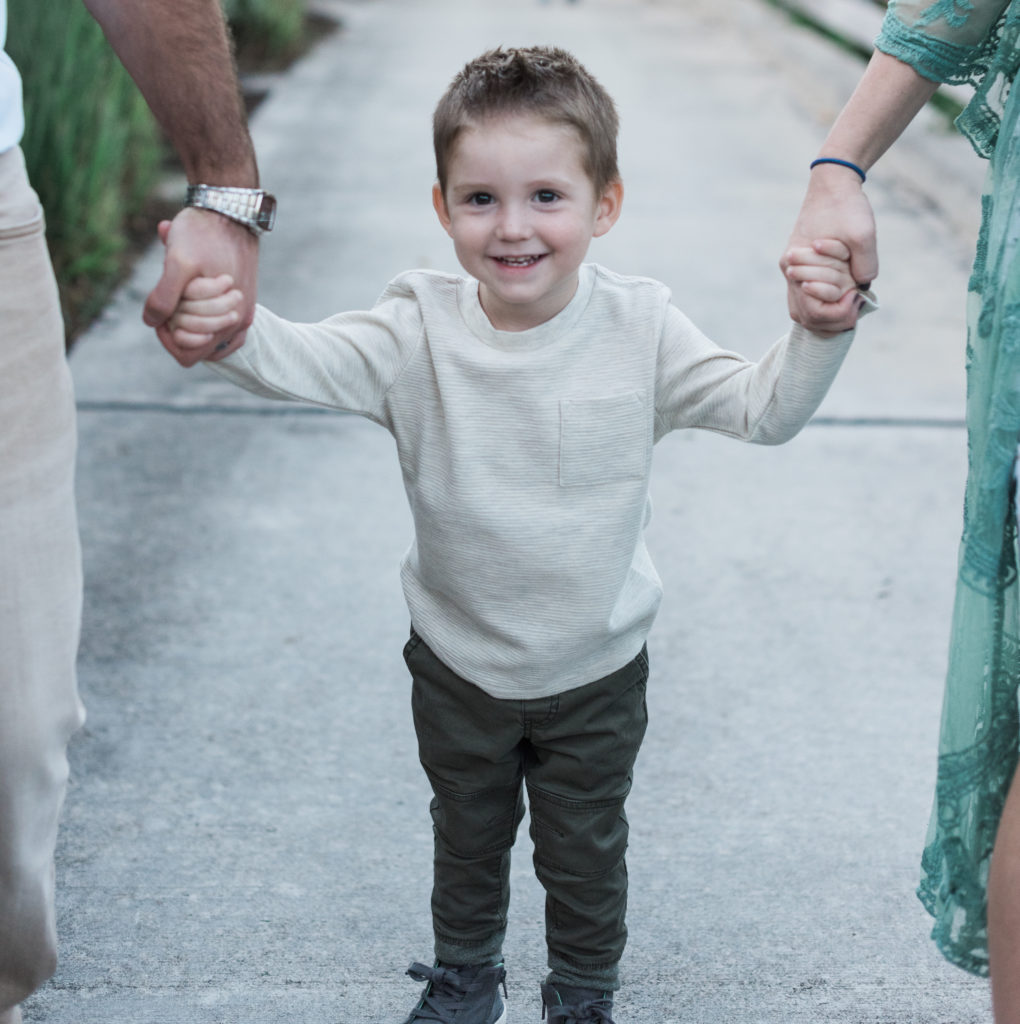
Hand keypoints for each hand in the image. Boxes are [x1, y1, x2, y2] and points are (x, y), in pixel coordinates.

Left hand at [143, 207, 257, 365]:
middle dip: (177, 324)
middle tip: (172, 293)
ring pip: (206, 333)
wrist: (230, 209)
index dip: (167, 337)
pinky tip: (193, 295)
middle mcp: (240, 323)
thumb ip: (164, 297)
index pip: (188, 354)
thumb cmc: (203, 233)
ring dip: (189, 315)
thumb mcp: (177, 262)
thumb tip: (152, 322)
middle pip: (196, 346)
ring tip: (184, 288)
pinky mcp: (244, 302)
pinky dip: (202, 313)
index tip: (159, 311)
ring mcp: (243, 314)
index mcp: (228, 320)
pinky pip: (218, 324)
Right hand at [781, 165, 876, 333]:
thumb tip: (862, 288)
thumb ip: (865, 266)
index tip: (858, 296)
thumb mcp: (863, 234)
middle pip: (806, 318)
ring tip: (849, 307)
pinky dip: (823, 306)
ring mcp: (794, 273)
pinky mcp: (801, 271)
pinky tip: (841, 300)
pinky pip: (806, 301)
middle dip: (834, 319)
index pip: (815, 311)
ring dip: (827, 317)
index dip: (839, 312)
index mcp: (796, 266)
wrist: (832, 184)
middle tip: (856, 306)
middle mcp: (791, 273)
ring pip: (803, 314)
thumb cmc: (844, 206)